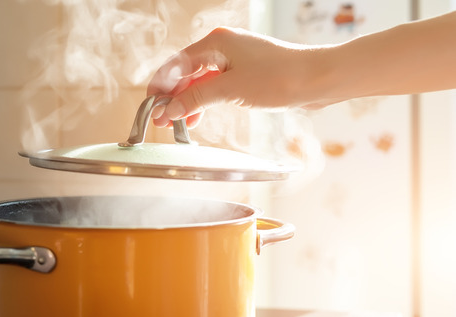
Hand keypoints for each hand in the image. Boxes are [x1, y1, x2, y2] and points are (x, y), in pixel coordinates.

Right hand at [147, 27, 328, 127]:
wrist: (318, 79)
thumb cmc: (279, 77)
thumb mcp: (230, 90)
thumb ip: (195, 98)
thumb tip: (169, 109)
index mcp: (216, 42)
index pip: (176, 65)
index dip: (160, 87)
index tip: (150, 106)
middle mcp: (223, 46)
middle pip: (186, 73)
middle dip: (172, 97)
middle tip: (159, 120)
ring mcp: (235, 60)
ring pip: (200, 81)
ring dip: (186, 102)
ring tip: (174, 124)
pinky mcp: (245, 73)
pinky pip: (215, 86)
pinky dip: (203, 101)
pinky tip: (195, 118)